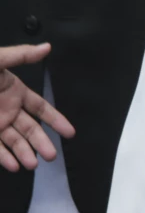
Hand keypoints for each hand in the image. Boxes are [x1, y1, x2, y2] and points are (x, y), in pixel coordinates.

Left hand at [0, 44, 75, 172]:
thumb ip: (20, 56)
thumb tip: (47, 47)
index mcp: (14, 91)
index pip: (41, 108)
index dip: (56, 120)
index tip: (70, 133)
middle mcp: (7, 110)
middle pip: (30, 129)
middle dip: (41, 142)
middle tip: (51, 156)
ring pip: (13, 141)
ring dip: (23, 153)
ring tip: (32, 165)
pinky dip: (4, 157)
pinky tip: (13, 165)